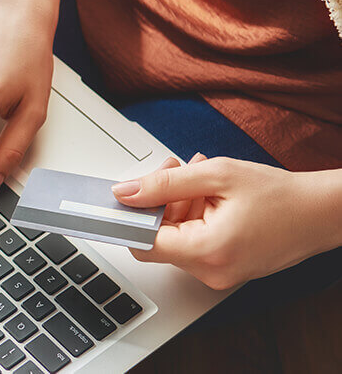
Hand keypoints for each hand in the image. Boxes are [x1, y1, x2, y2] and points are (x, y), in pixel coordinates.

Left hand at [113, 155, 341, 289]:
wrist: (324, 213)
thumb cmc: (282, 195)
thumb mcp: (217, 175)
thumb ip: (166, 183)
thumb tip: (126, 192)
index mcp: (206, 251)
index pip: (143, 242)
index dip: (130, 216)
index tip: (123, 197)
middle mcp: (209, 271)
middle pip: (159, 238)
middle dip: (160, 201)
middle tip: (177, 170)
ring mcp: (217, 275)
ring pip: (176, 239)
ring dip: (179, 206)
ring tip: (201, 178)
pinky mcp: (224, 270)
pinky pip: (194, 244)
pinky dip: (195, 218)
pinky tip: (211, 196)